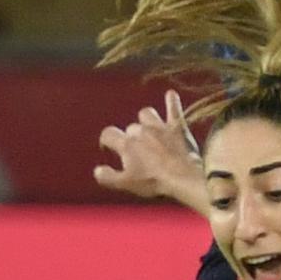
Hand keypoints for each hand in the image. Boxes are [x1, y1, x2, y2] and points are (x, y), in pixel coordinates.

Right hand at [94, 89, 205, 211]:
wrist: (183, 177)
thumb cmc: (154, 181)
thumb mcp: (126, 183)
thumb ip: (108, 176)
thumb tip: (97, 170)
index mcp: (126, 144)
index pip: (108, 134)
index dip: (107, 141)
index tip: (110, 148)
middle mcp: (140, 130)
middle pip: (130, 127)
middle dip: (132, 137)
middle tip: (139, 152)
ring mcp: (159, 127)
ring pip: (146, 114)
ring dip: (146, 120)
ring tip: (149, 128)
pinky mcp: (177, 127)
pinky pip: (173, 108)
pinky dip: (171, 101)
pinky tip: (171, 95)